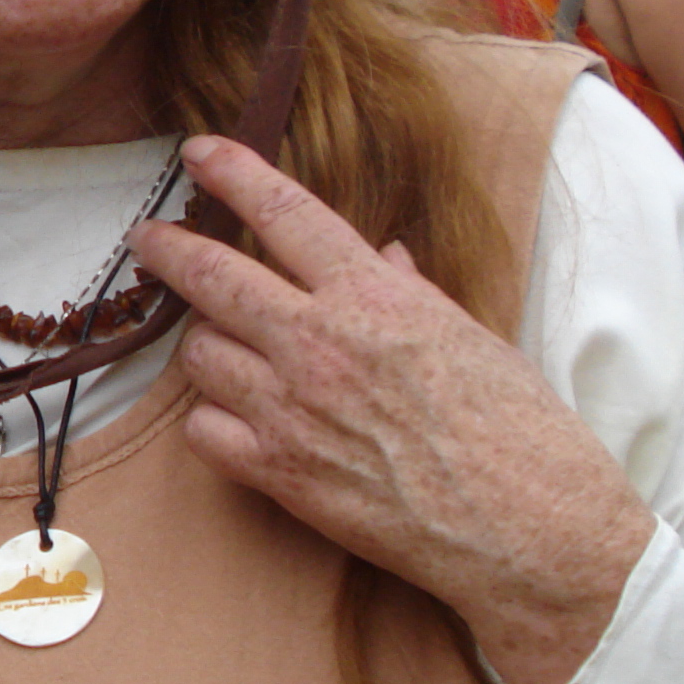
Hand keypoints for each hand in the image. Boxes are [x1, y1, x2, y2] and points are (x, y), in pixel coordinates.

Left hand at [127, 136, 656, 683]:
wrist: (534, 530)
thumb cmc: (522, 432)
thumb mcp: (475, 338)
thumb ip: (412, 293)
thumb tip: (384, 256)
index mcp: (376, 298)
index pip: (286, 213)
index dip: (234, 174)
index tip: (200, 153)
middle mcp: (322, 344)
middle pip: (213, 277)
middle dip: (169, 249)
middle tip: (149, 239)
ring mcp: (293, 410)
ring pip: (199, 354)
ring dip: (207, 347)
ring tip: (229, 350)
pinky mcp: (280, 475)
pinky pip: (204, 430)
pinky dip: (212, 421)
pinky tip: (238, 421)